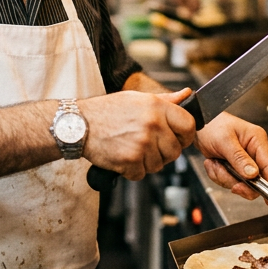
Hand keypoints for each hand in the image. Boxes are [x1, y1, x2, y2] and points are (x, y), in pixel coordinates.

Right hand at [80, 89, 197, 180]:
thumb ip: (165, 99)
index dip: (185, 136)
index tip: (178, 138)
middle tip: (148, 146)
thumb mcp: (137, 98)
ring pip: (159, 165)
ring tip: (132, 149)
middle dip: (164, 152)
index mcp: (156, 106)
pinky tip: (123, 157)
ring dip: (147, 162)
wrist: (78, 124)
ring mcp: (141, 143)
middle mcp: (152, 124)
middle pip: (175, 151)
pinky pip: (142, 174)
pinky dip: (132, 170)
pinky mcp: (130, 160)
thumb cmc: (106, 111)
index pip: (189, 126)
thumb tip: (187, 94)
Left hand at [195, 113, 267, 200]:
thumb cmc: (212, 125)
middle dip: (235, 180)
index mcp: (257, 140)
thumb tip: (253, 174)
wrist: (197, 126)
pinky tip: (213, 163)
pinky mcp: (235, 167)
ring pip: (241, 183)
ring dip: (224, 176)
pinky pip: (230, 181)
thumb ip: (239, 158)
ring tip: (214, 162)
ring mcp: (244, 161)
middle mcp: (253, 151)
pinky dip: (218, 175)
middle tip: (222, 173)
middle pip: (255, 179)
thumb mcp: (225, 141)